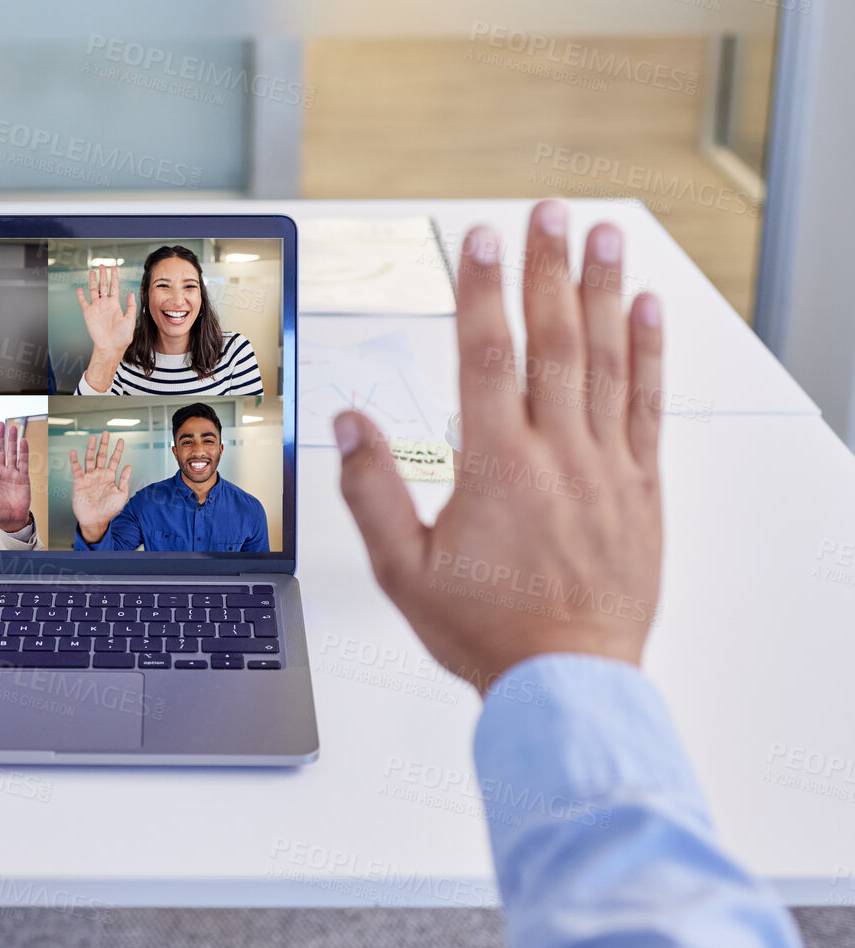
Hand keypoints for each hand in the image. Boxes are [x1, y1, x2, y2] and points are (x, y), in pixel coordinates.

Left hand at [0, 419, 32, 532]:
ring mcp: (12, 474)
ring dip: (12, 441)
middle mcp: (0, 472)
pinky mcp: (23, 478)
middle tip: (0, 424)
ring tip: (12, 428)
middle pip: (0, 450)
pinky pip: (23, 462)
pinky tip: (23, 441)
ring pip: (12, 453)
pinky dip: (24, 452)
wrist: (12, 520)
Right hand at [69, 433, 132, 543]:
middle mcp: (99, 475)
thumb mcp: (122, 495)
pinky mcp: (79, 482)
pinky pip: (76, 469)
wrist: (96, 521)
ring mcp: (89, 478)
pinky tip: (73, 452)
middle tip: (106, 433)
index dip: (118, 450)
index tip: (120, 440)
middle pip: (101, 455)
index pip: (115, 460)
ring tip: (93, 437)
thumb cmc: (109, 511)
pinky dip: (74, 460)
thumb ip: (125, 480)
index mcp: (110, 477)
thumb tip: (129, 466)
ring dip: (91, 448)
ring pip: (90, 459)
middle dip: (104, 444)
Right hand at [75, 265, 137, 392]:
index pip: (115, 287)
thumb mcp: (130, 320)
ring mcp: (96, 308)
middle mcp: (105, 305)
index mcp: (115, 305)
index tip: (114, 268)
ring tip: (92, 272)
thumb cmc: (122, 338)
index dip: (114, 277)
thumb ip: (131, 306)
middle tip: (102, 266)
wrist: (110, 348)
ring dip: (92, 281)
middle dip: (103, 275)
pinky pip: (83, 302)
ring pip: (93, 291)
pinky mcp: (88, 314)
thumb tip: (131, 293)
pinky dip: (81, 296)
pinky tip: (80, 289)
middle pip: (103, 286)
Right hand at [335, 200, 663, 693]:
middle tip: (548, 214)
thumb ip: (371, 491)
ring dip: (604, 291)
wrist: (569, 680)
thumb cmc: (487, 631)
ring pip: (607, 360)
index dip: (483, 290)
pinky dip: (649, 353)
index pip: (487, 355)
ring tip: (606, 237)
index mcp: (496, 466)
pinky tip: (647, 311)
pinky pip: (648, 405)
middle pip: (553, 340)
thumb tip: (350, 424)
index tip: (482, 240)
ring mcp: (605, 467)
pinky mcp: (640, 488)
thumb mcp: (403, 569)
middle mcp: (557, 454)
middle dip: (548, 268)